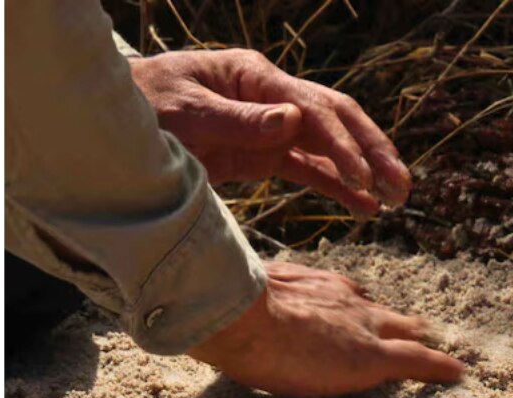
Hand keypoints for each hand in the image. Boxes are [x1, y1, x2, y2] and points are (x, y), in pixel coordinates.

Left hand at [129, 47, 408, 217]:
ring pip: (327, 147)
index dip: (341, 141)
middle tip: (402, 185)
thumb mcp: (183, 113)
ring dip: (361, 173)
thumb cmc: (142, 107)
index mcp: (253, 76)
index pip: (311, 106)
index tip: (362, 173)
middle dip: (370, 152)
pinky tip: (363, 206)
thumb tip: (293, 120)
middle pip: (334, 121)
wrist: (110, 123)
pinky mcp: (259, 155)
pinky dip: (334, 186)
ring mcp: (267, 126)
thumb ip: (236, 120)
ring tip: (396, 200)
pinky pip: (305, 168)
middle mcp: (269, 97)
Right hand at [192, 262, 466, 397]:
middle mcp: (348, 301)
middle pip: (385, 314)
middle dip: (401, 326)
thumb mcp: (243, 304)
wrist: (241, 318)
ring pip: (409, 332)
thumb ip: (247, 309)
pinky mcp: (373, 356)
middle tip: (415, 337)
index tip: (361, 323)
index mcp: (316, 288)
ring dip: (423, 344)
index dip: (359, 315)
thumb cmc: (229, 314)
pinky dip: (440, 368)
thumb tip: (212, 315)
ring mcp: (364, 327)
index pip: (349, 300)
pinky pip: (420, 360)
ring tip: (440, 358)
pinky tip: (457, 375)